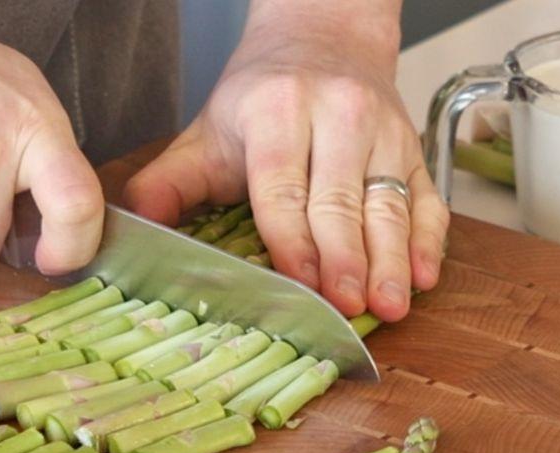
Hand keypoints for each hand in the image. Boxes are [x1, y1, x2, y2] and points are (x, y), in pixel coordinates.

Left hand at [124, 1, 445, 319]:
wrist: (324, 39)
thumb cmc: (261, 99)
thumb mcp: (206, 132)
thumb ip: (168, 182)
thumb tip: (130, 227)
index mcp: (277, 112)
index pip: (284, 186)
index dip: (292, 238)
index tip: (300, 281)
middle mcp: (338, 116)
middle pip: (341, 200)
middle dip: (346, 258)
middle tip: (348, 306)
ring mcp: (384, 132)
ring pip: (390, 203)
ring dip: (393, 259)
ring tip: (390, 304)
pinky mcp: (413, 149)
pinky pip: (427, 197)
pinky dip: (429, 239)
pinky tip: (424, 274)